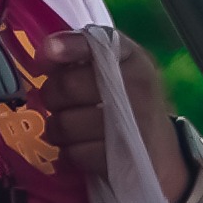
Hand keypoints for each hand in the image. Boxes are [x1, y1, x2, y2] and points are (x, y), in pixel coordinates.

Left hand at [49, 32, 186, 198]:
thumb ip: (80, 52)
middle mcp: (136, 89)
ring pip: (64, 123)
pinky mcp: (121, 159)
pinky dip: (69, 152)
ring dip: (57, 128)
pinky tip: (82, 147)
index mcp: (132, 59)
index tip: (48, 51)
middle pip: (67, 85)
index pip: (99, 43)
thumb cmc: (126, 100)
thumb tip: (43, 53)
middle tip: (59, 101)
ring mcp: (131, 126)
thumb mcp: (114, 67)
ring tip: (71, 126)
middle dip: (52, 95)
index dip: (70, 46)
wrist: (159, 148)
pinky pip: (72, 153)